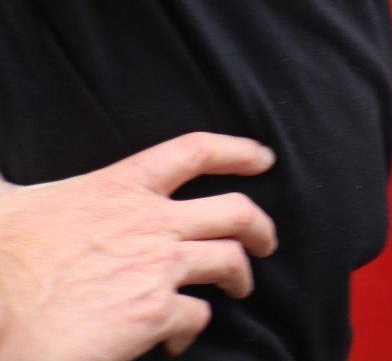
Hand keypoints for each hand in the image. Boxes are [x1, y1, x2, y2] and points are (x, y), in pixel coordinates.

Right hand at [0, 133, 278, 360]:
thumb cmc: (1, 256)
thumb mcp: (12, 201)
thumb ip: (18, 186)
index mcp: (120, 187)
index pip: (195, 151)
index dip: (237, 150)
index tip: (263, 158)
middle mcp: (151, 221)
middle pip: (236, 211)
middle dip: (261, 225)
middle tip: (266, 240)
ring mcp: (159, 266)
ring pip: (230, 262)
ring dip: (241, 276)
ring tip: (239, 288)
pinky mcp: (156, 312)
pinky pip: (197, 316)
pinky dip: (191, 330)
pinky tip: (175, 340)